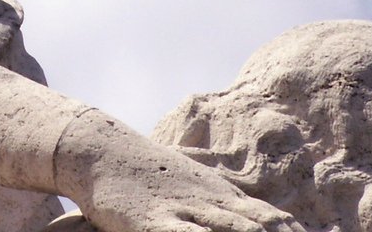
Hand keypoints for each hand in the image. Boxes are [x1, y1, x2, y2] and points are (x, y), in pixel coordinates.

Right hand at [57, 109, 304, 231]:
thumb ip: (221, 199)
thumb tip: (258, 215)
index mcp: (221, 192)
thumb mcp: (190, 182)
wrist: (99, 148)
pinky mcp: (153, 220)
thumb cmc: (144, 169)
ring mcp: (183, 209)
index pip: (272, 218)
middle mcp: (210, 200)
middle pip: (261, 228)